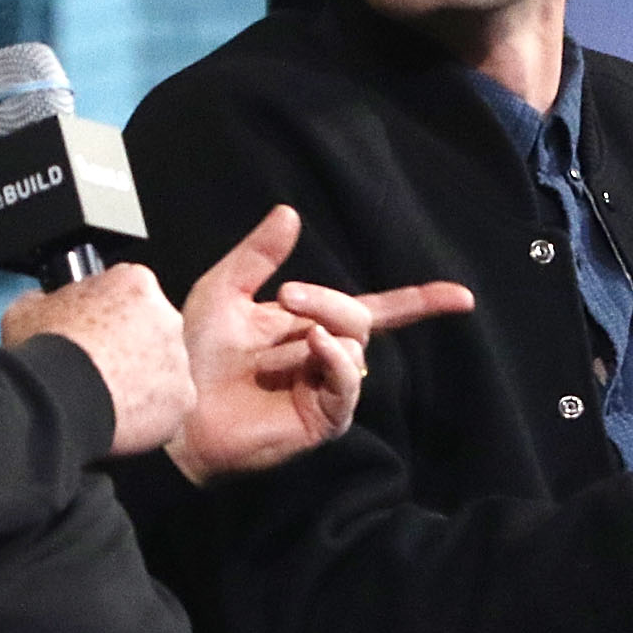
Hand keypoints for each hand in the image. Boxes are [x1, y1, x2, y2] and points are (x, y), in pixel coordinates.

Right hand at [1, 262, 193, 457]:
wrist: (56, 395)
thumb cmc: (45, 349)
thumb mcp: (27, 307)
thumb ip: (47, 300)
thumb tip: (43, 304)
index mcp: (135, 283)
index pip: (129, 292)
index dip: (108, 313)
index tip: (94, 330)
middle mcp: (166, 316)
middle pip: (153, 330)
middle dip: (131, 347)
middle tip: (101, 366)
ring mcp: (178, 358)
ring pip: (163, 369)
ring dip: (142, 380)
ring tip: (106, 394)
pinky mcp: (182, 397)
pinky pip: (168, 406)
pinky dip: (149, 413)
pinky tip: (120, 415)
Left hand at [171, 205, 473, 481]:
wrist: (171, 407)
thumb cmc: (187, 354)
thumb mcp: (222, 291)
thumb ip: (257, 255)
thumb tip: (290, 212)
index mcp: (308, 324)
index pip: (375, 310)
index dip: (419, 302)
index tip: (462, 297)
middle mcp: (323, 356)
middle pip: (360, 317)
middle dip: (331, 301)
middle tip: (287, 296)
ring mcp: (324, 389)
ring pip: (355, 347)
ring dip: (327, 327)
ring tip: (288, 332)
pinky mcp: (320, 420)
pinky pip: (346, 386)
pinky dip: (336, 361)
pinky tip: (314, 347)